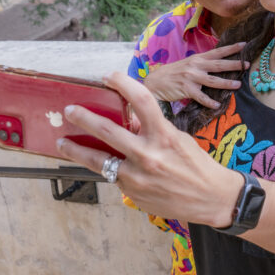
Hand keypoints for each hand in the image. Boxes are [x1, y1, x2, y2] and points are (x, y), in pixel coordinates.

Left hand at [56, 71, 242, 227]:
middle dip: (84, 118)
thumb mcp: (179, 140)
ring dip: (76, 149)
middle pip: (107, 131)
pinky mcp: (132, 193)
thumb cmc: (198, 165)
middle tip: (69, 110)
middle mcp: (148, 155)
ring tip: (63, 142)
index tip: (109, 76)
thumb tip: (128, 123)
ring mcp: (137, 176)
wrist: (211, 198)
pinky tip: (99, 164)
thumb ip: (153, 131)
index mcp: (165, 136)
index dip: (123, 83)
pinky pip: (113, 176)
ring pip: (98, 159)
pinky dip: (106, 167)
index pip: (142, 100)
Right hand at [143, 42, 247, 106]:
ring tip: (238, 85)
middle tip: (246, 65)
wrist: (155, 81)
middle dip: (234, 64)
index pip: (217, 51)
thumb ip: (202, 64)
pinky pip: (201, 96)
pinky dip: (209, 102)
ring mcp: (191, 77)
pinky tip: (217, 105)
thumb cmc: (174, 73)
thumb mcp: (189, 64)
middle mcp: (196, 66)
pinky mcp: (186, 89)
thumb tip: (219, 65)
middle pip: (218, 64)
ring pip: (213, 80)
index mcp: (198, 58)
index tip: (244, 44)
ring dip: (226, 83)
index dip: (231, 48)